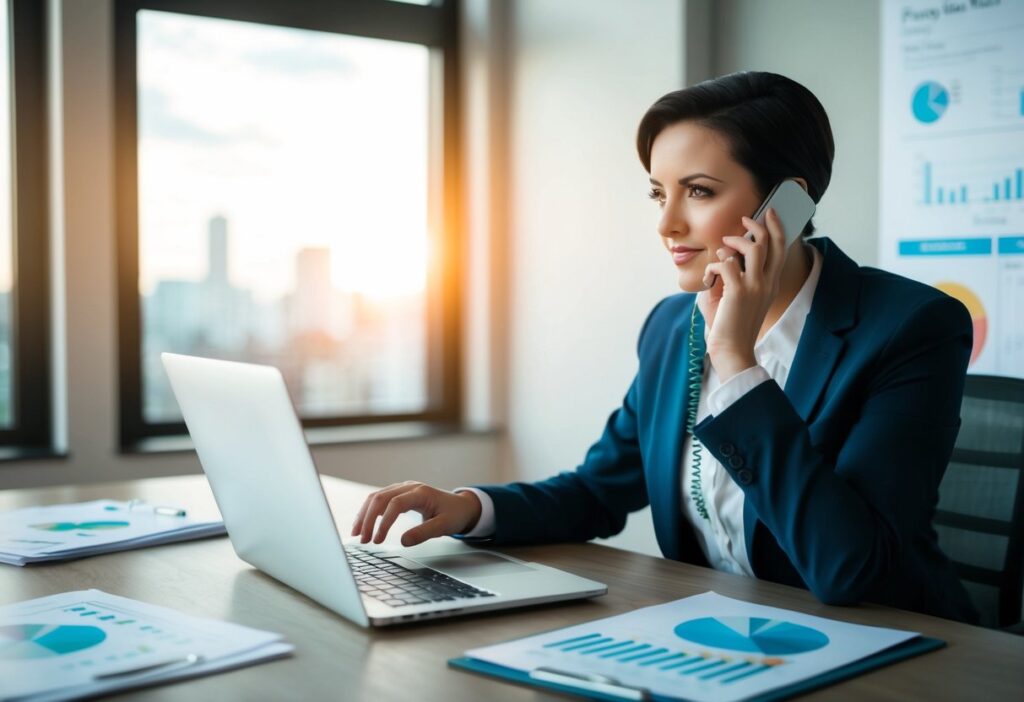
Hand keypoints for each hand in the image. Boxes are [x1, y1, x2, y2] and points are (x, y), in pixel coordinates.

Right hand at [350, 481, 482, 546]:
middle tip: (363, 540)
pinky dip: (369, 511)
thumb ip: (424, 533)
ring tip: (357, 533)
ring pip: (376, 497)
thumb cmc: (454, 514)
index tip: (378, 540)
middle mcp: (409, 487)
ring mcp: (403, 488)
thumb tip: (403, 541)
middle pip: (380, 497)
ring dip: (365, 514)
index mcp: (421, 493)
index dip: (384, 522)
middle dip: (368, 519)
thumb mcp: (444, 526)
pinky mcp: (400, 494)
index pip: (395, 503)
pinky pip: (380, 499)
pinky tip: (364, 524)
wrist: (461, 506)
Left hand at [700, 207, 786, 381]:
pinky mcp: (738, 291)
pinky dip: (713, 267)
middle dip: (759, 225)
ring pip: (751, 248)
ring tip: (723, 247)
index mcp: (770, 284)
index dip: (777, 229)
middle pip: (771, 243)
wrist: (732, 350)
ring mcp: (755, 286)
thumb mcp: (735, 297)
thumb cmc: (730, 326)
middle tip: (745, 219)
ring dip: (733, 242)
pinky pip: (726, 263)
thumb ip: (733, 275)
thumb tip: (724, 257)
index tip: (770, 214)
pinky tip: (708, 280)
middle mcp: (767, 282)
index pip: (780, 249)